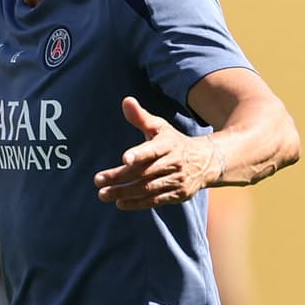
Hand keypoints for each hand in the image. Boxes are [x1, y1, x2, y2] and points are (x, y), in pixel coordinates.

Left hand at [94, 97, 217, 210]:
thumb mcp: (160, 127)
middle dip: (120, 177)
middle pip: (144, 172)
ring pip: (148, 189)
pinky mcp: (178, 194)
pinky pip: (156, 200)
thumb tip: (126, 101)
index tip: (124, 159)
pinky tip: (120, 203)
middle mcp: (173, 163)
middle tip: (98, 180)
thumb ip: (141, 117)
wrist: (206, 161)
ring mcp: (177, 180)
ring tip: (103, 194)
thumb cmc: (173, 141)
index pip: (153, 150)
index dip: (140, 154)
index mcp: (168, 144)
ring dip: (124, 193)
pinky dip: (137, 203)